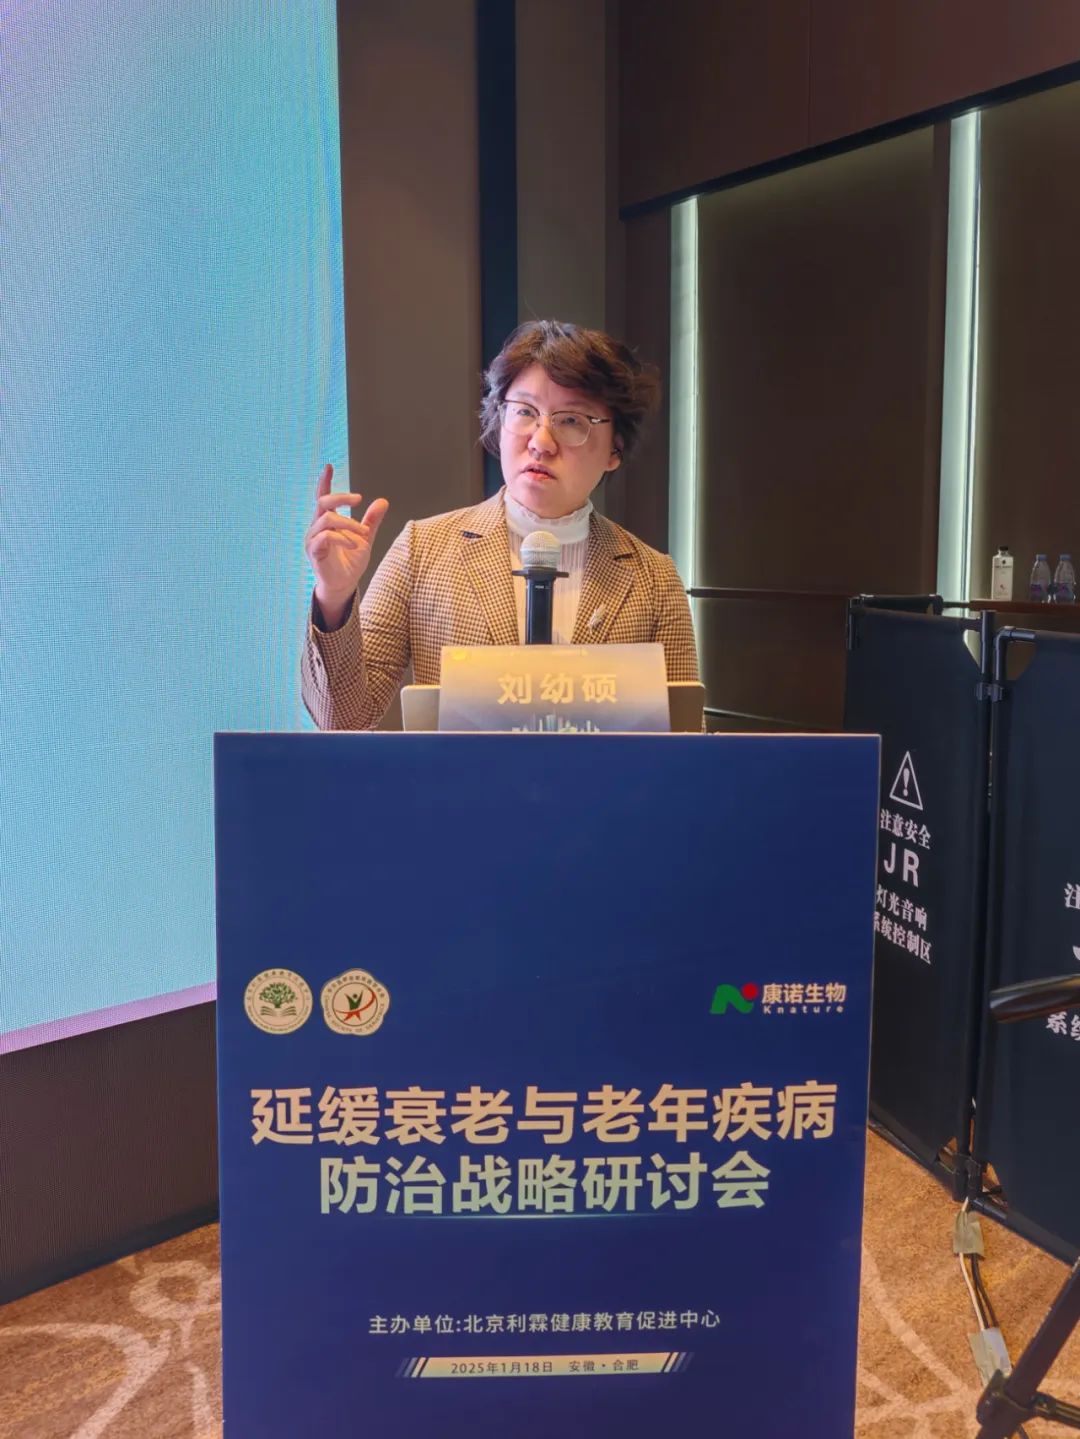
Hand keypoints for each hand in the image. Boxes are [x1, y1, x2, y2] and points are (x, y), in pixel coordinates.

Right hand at [304, 463, 388, 627]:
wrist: (345, 585)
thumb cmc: (351, 562)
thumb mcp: (365, 538)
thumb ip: (371, 521)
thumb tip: (382, 501)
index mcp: (327, 521)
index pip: (323, 497)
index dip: (325, 481)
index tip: (329, 466)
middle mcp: (317, 527)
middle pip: (323, 502)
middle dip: (341, 497)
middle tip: (359, 499)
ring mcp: (314, 539)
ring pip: (327, 519)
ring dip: (348, 523)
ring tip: (362, 534)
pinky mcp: (314, 552)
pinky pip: (325, 537)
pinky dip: (342, 538)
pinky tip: (354, 544)